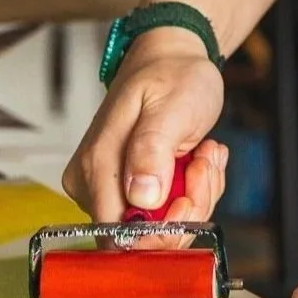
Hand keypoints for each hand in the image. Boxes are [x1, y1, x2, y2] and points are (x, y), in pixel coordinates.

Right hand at [63, 34, 227, 223]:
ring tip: (203, 153)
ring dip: (195, 195)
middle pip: (143, 236)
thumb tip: (140, 196)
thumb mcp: (170, 106)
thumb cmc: (171, 76)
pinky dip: (192, 192)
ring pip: (161, 227)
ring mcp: (109, 187)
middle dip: (187, 207)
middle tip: (204, 162)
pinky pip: (166, 213)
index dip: (161, 231)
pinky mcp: (129, 189)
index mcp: (96, 164)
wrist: (172, 61)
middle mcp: (93, 182)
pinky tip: (197, 159)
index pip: (118, 234)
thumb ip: (152, 150)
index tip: (188, 197)